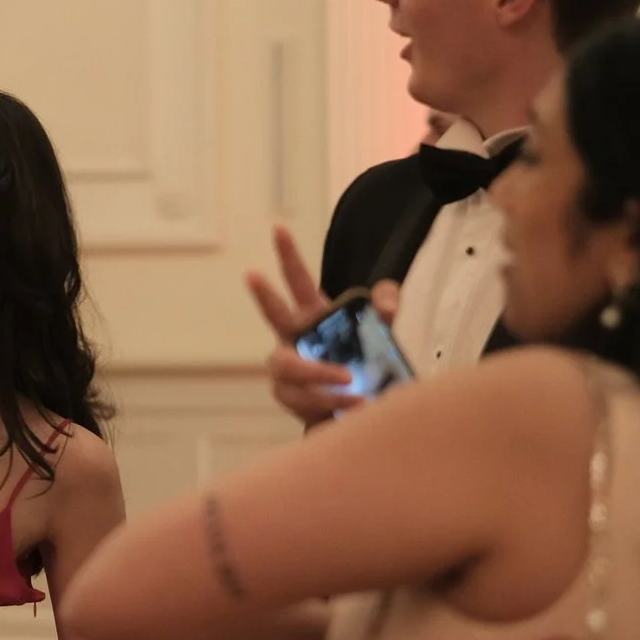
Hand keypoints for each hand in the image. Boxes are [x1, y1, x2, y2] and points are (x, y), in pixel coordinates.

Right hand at [245, 229, 400, 427]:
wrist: (356, 410)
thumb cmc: (362, 365)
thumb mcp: (380, 334)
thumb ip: (384, 310)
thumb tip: (386, 300)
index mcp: (312, 317)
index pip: (298, 281)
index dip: (288, 255)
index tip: (279, 229)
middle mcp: (292, 338)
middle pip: (273, 315)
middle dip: (264, 295)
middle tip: (253, 275)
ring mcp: (286, 369)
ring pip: (290, 366)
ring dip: (320, 374)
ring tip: (353, 384)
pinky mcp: (288, 396)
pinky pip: (301, 397)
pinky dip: (328, 400)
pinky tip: (352, 405)